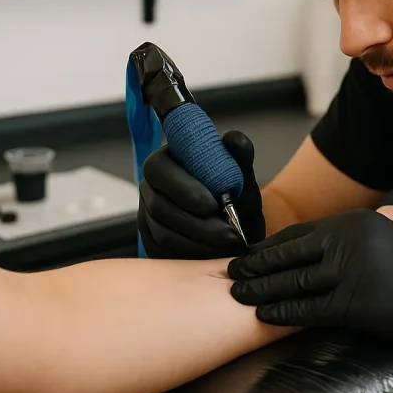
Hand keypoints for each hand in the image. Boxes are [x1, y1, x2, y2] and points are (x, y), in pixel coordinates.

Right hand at [138, 130, 265, 258]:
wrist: (240, 230)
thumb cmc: (238, 198)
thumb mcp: (244, 177)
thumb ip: (241, 155)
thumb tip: (234, 139)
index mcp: (168, 160)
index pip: (158, 167)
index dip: (182, 187)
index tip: (212, 204)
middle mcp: (151, 187)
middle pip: (158, 205)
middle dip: (196, 222)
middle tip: (227, 231)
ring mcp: (147, 215)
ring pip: (163, 231)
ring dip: (199, 240)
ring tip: (228, 242)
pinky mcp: (151, 241)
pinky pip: (164, 252)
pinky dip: (193, 254)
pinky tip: (215, 253)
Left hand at [227, 209, 392, 367]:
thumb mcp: (385, 242)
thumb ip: (350, 243)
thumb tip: (314, 253)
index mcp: (356, 222)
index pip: (300, 234)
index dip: (270, 248)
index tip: (249, 256)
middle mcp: (350, 240)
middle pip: (290, 255)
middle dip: (256, 267)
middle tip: (231, 275)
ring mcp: (352, 270)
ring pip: (293, 281)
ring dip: (260, 289)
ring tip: (239, 295)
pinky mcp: (355, 301)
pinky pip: (308, 307)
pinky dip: (281, 311)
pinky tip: (263, 314)